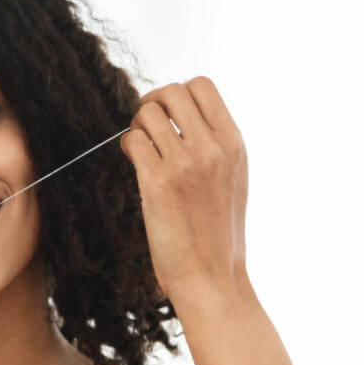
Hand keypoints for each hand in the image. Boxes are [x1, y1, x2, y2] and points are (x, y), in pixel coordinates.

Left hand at [120, 77, 248, 309]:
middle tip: (150, 129)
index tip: (172, 117)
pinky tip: (136, 167)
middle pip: (172, 91)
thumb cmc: (218, 235)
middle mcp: (213, 148)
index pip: (202, 86)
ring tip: (143, 151)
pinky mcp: (158, 183)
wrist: (212, 279)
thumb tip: (181, 117)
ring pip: (147, 112)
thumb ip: (215, 145)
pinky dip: (129, 148)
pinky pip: (132, 141)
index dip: (179, 94)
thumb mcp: (233, 180)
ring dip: (138, 126)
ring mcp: (185, 164)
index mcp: (235, 144)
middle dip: (154, 104)